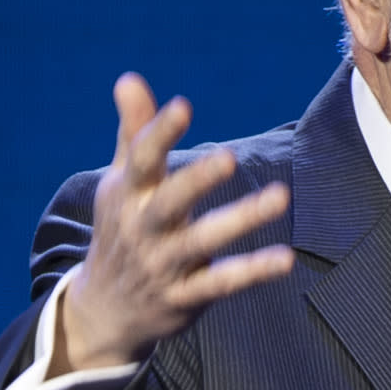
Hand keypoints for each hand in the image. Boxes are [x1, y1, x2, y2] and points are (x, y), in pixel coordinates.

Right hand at [51, 74, 292, 374]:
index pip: (141, 159)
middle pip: (170, 201)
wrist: (105, 311)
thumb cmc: (122, 232)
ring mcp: (163, 265)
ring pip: (202, 241)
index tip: (183, 106)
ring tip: (280, 196)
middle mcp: (142, 228)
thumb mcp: (122, 183)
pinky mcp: (184, 296)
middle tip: (230, 157)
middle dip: (197, 179)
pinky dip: (252, 271)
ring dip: (241, 219)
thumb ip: (133, 132)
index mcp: (127, 195)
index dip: (159, 132)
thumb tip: (129, 78)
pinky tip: (285, 258)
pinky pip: (221, 283)